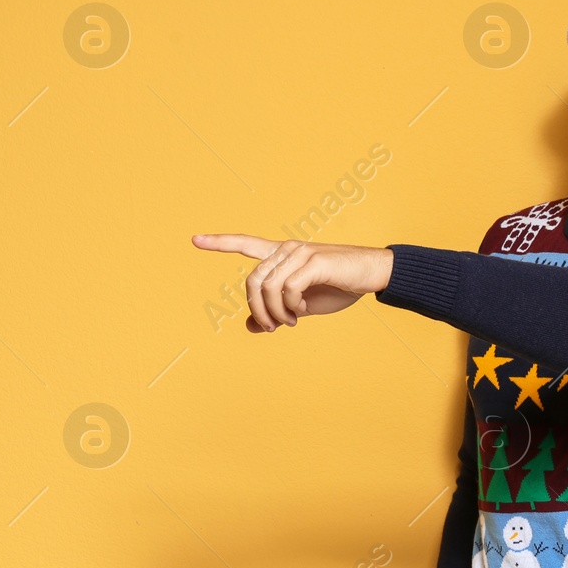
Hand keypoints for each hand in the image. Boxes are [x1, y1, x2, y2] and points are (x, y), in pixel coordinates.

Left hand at [190, 234, 393, 332]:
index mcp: (281, 255)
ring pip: (267, 287)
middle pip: (252, 281)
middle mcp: (287, 249)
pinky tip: (303, 311)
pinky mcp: (314, 261)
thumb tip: (250, 326)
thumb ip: (276, 312)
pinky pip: (288, 288)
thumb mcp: (302, 306)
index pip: (246, 244)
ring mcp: (300, 253)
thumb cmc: (338, 287)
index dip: (219, 243)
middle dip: (257, 310)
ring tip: (291, 322)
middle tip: (272, 327)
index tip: (195, 240)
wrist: (372, 274)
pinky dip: (291, 306)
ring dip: (275, 313)